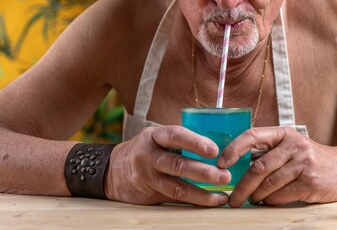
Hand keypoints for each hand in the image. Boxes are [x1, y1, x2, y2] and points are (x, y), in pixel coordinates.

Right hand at [105, 125, 230, 205]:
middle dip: (203, 171)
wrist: (111, 171)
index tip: (214, 150)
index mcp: (154, 136)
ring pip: (177, 187)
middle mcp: (149, 156)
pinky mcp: (150, 195)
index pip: (175, 135)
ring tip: (223, 195)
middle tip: (225, 175)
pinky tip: (212, 201)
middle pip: (177, 164)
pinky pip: (175, 199)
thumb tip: (216, 144)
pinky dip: (195, 201)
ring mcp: (148, 177)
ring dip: (202, 192)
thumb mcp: (156, 138)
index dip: (195, 142)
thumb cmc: (144, 150)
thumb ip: (178, 140)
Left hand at [218, 127, 336, 206]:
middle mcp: (293, 145)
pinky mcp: (310, 181)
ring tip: (252, 200)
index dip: (234, 149)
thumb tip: (235, 167)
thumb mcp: (290, 147)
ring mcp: (303, 163)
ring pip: (268, 183)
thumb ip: (267, 152)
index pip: (252, 136)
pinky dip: (271, 201)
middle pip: (258, 167)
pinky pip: (281, 195)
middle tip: (233, 199)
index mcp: (283, 133)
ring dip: (256, 195)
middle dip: (242, 185)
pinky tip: (269, 201)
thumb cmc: (309, 160)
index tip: (221, 163)